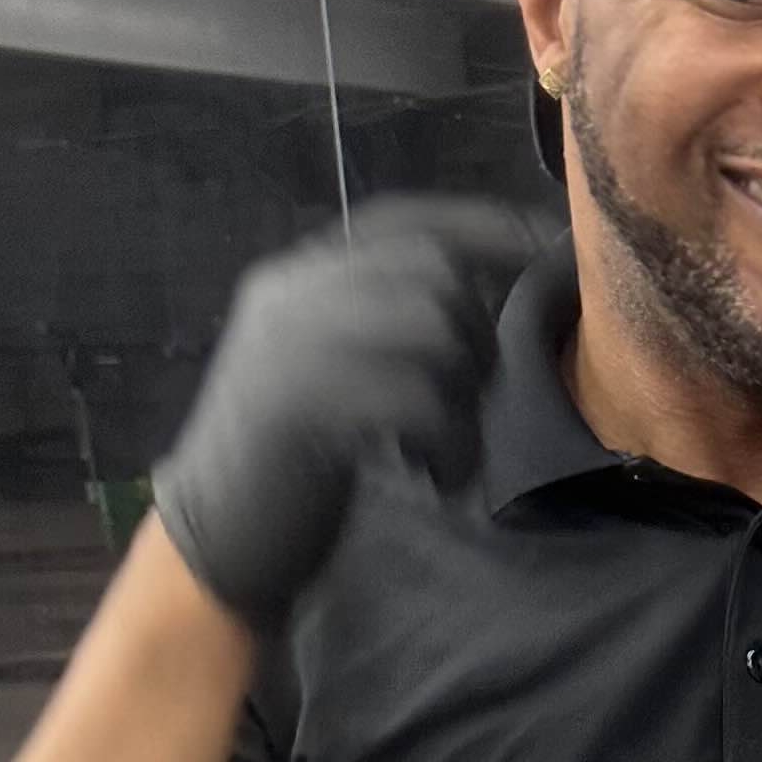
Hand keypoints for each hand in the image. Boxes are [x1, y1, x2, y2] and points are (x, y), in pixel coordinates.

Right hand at [152, 198, 542, 636]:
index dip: (481, 225)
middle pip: (433, 270)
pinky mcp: (303, 407)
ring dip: (466, 399)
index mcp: (297, 278)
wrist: (216, 540)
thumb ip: (385, 325)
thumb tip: (490, 296)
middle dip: (480, 336)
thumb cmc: (292, 465)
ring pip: (434, 329)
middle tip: (470, 404)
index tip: (545, 240)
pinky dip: (450, 444)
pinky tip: (436, 478)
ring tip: (446, 450)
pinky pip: (419, 400)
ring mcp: (292, 344)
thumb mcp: (334, 373)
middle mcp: (292, 294)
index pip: (402, 221)